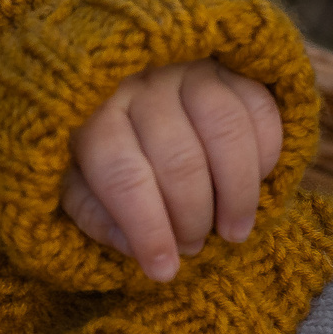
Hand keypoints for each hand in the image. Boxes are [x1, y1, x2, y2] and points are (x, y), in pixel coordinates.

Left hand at [62, 60, 283, 280]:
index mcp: (87, 114)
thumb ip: (91, 212)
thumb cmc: (90, 140)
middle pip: (179, 160)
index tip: (164, 269)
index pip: (123, 175)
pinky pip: (259, 108)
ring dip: (237, 193)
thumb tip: (133, 248)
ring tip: (233, 231)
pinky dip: (264, 153)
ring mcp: (184, 68)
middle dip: (192, 217)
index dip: (148, 229)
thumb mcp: (69, 177)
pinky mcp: (226, 63)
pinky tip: (254, 180)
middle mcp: (136, 83)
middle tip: (195, 246)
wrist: (109, 71)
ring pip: (226, 132)